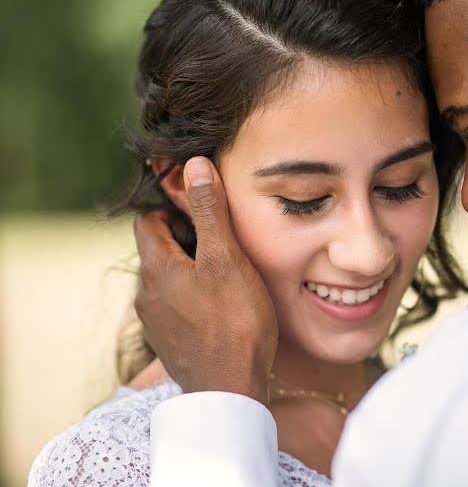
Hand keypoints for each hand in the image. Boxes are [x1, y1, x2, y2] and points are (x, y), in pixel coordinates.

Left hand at [133, 156, 277, 404]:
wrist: (231, 389)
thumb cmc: (233, 321)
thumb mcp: (225, 258)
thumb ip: (209, 211)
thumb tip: (195, 166)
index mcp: (155, 268)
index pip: (147, 221)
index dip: (171, 207)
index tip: (200, 205)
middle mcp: (146, 294)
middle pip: (158, 251)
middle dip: (185, 238)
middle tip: (222, 237)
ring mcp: (157, 322)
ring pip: (168, 280)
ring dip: (191, 269)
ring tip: (227, 271)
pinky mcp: (171, 343)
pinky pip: (177, 306)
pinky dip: (194, 296)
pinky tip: (223, 304)